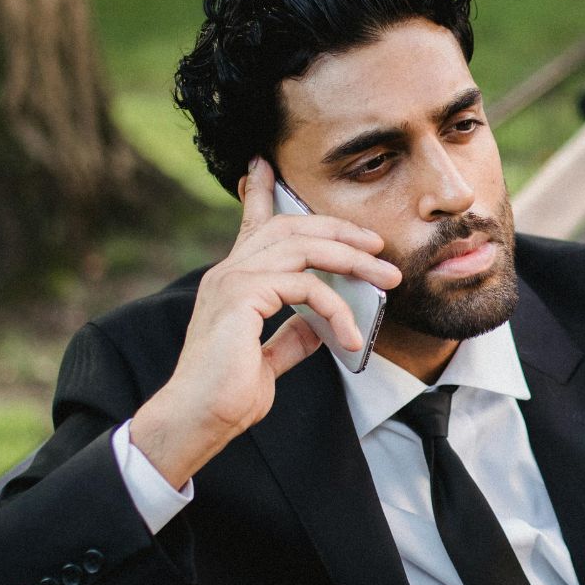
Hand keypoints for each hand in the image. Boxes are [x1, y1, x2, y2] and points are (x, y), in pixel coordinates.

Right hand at [130, 157, 401, 487]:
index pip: (252, 224)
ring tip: (386, 280)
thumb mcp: (269, 359)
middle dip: (340, 229)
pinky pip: (305, 287)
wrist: (198, 421)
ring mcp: (233, 280)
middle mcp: (229, 271)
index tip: (264, 163)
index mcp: (234, 280)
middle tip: (378, 243)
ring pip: (303, 247)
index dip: (261, 192)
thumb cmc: (227, 395)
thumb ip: (292, 336)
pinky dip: (336, 308)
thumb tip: (318, 326)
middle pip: (292, 226)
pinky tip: (350, 337)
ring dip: (352, 260)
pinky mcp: (243, 297)